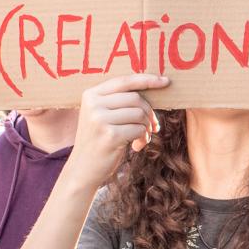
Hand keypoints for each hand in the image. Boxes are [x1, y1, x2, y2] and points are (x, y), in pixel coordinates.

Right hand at [67, 74, 167, 189]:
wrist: (82, 168)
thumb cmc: (99, 140)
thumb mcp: (102, 115)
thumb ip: (119, 101)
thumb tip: (154, 88)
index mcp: (91, 94)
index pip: (124, 81)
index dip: (147, 80)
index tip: (165, 82)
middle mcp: (94, 104)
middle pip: (136, 98)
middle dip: (149, 113)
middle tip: (152, 126)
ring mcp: (100, 119)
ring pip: (140, 114)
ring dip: (147, 127)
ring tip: (142, 138)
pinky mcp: (110, 135)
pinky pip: (139, 130)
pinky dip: (143, 138)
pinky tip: (136, 146)